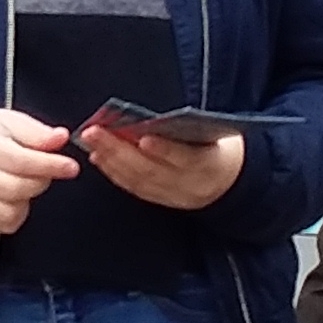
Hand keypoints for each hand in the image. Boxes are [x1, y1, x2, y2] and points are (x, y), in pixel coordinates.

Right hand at [0, 106, 76, 232]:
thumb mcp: (8, 120)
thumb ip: (36, 132)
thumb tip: (61, 138)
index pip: (20, 160)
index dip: (50, 166)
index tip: (71, 166)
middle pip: (15, 188)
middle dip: (42, 182)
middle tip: (48, 170)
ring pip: (9, 211)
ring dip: (29, 199)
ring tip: (28, 181)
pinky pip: (2, 223)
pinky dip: (16, 213)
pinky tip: (16, 197)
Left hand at [77, 123, 244, 209]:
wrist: (230, 179)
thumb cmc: (217, 144)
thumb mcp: (212, 132)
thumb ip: (187, 127)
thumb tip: (145, 121)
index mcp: (210, 165)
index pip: (186, 158)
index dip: (164, 149)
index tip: (142, 136)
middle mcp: (192, 186)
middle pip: (152, 170)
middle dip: (119, 151)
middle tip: (94, 132)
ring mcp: (177, 197)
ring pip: (140, 182)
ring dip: (111, 162)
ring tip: (91, 143)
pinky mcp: (164, 202)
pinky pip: (136, 189)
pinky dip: (116, 173)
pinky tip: (100, 158)